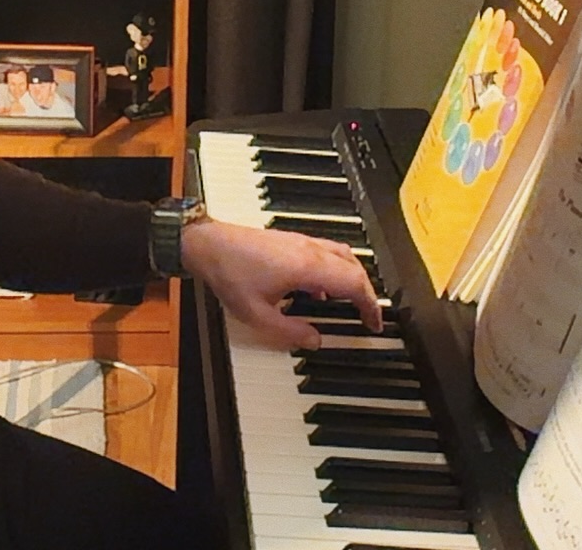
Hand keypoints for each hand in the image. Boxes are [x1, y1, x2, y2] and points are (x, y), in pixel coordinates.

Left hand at [180, 219, 381, 350]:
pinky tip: (319, 289)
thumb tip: (315, 340)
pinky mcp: (290, 240)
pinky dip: (334, 269)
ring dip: (352, 277)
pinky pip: (325, 252)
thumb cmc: (230, 274)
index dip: (370, 305)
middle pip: (354, 267)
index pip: (354, 284)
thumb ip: (289, 331)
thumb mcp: (257, 314)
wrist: (207, 244)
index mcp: (308, 267)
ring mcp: (300, 241)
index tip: (374, 323)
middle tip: (367, 315)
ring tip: (350, 302)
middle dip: (366, 292)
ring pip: (342, 255)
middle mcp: (309, 250)